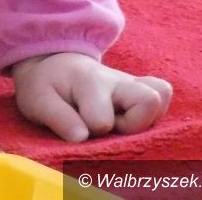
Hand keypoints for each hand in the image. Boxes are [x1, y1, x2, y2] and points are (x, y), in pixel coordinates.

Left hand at [12, 52, 171, 141]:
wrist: (54, 64)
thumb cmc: (46, 85)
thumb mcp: (38, 99)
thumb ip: (58, 118)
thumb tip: (81, 138)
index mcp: (90, 82)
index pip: (102, 119)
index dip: (90, 131)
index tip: (77, 129)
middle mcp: (117, 81)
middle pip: (150, 99)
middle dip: (132, 126)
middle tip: (109, 129)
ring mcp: (132, 84)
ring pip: (161, 95)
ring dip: (144, 121)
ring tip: (119, 124)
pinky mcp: (141, 90)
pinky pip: (162, 95)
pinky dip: (152, 115)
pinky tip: (130, 120)